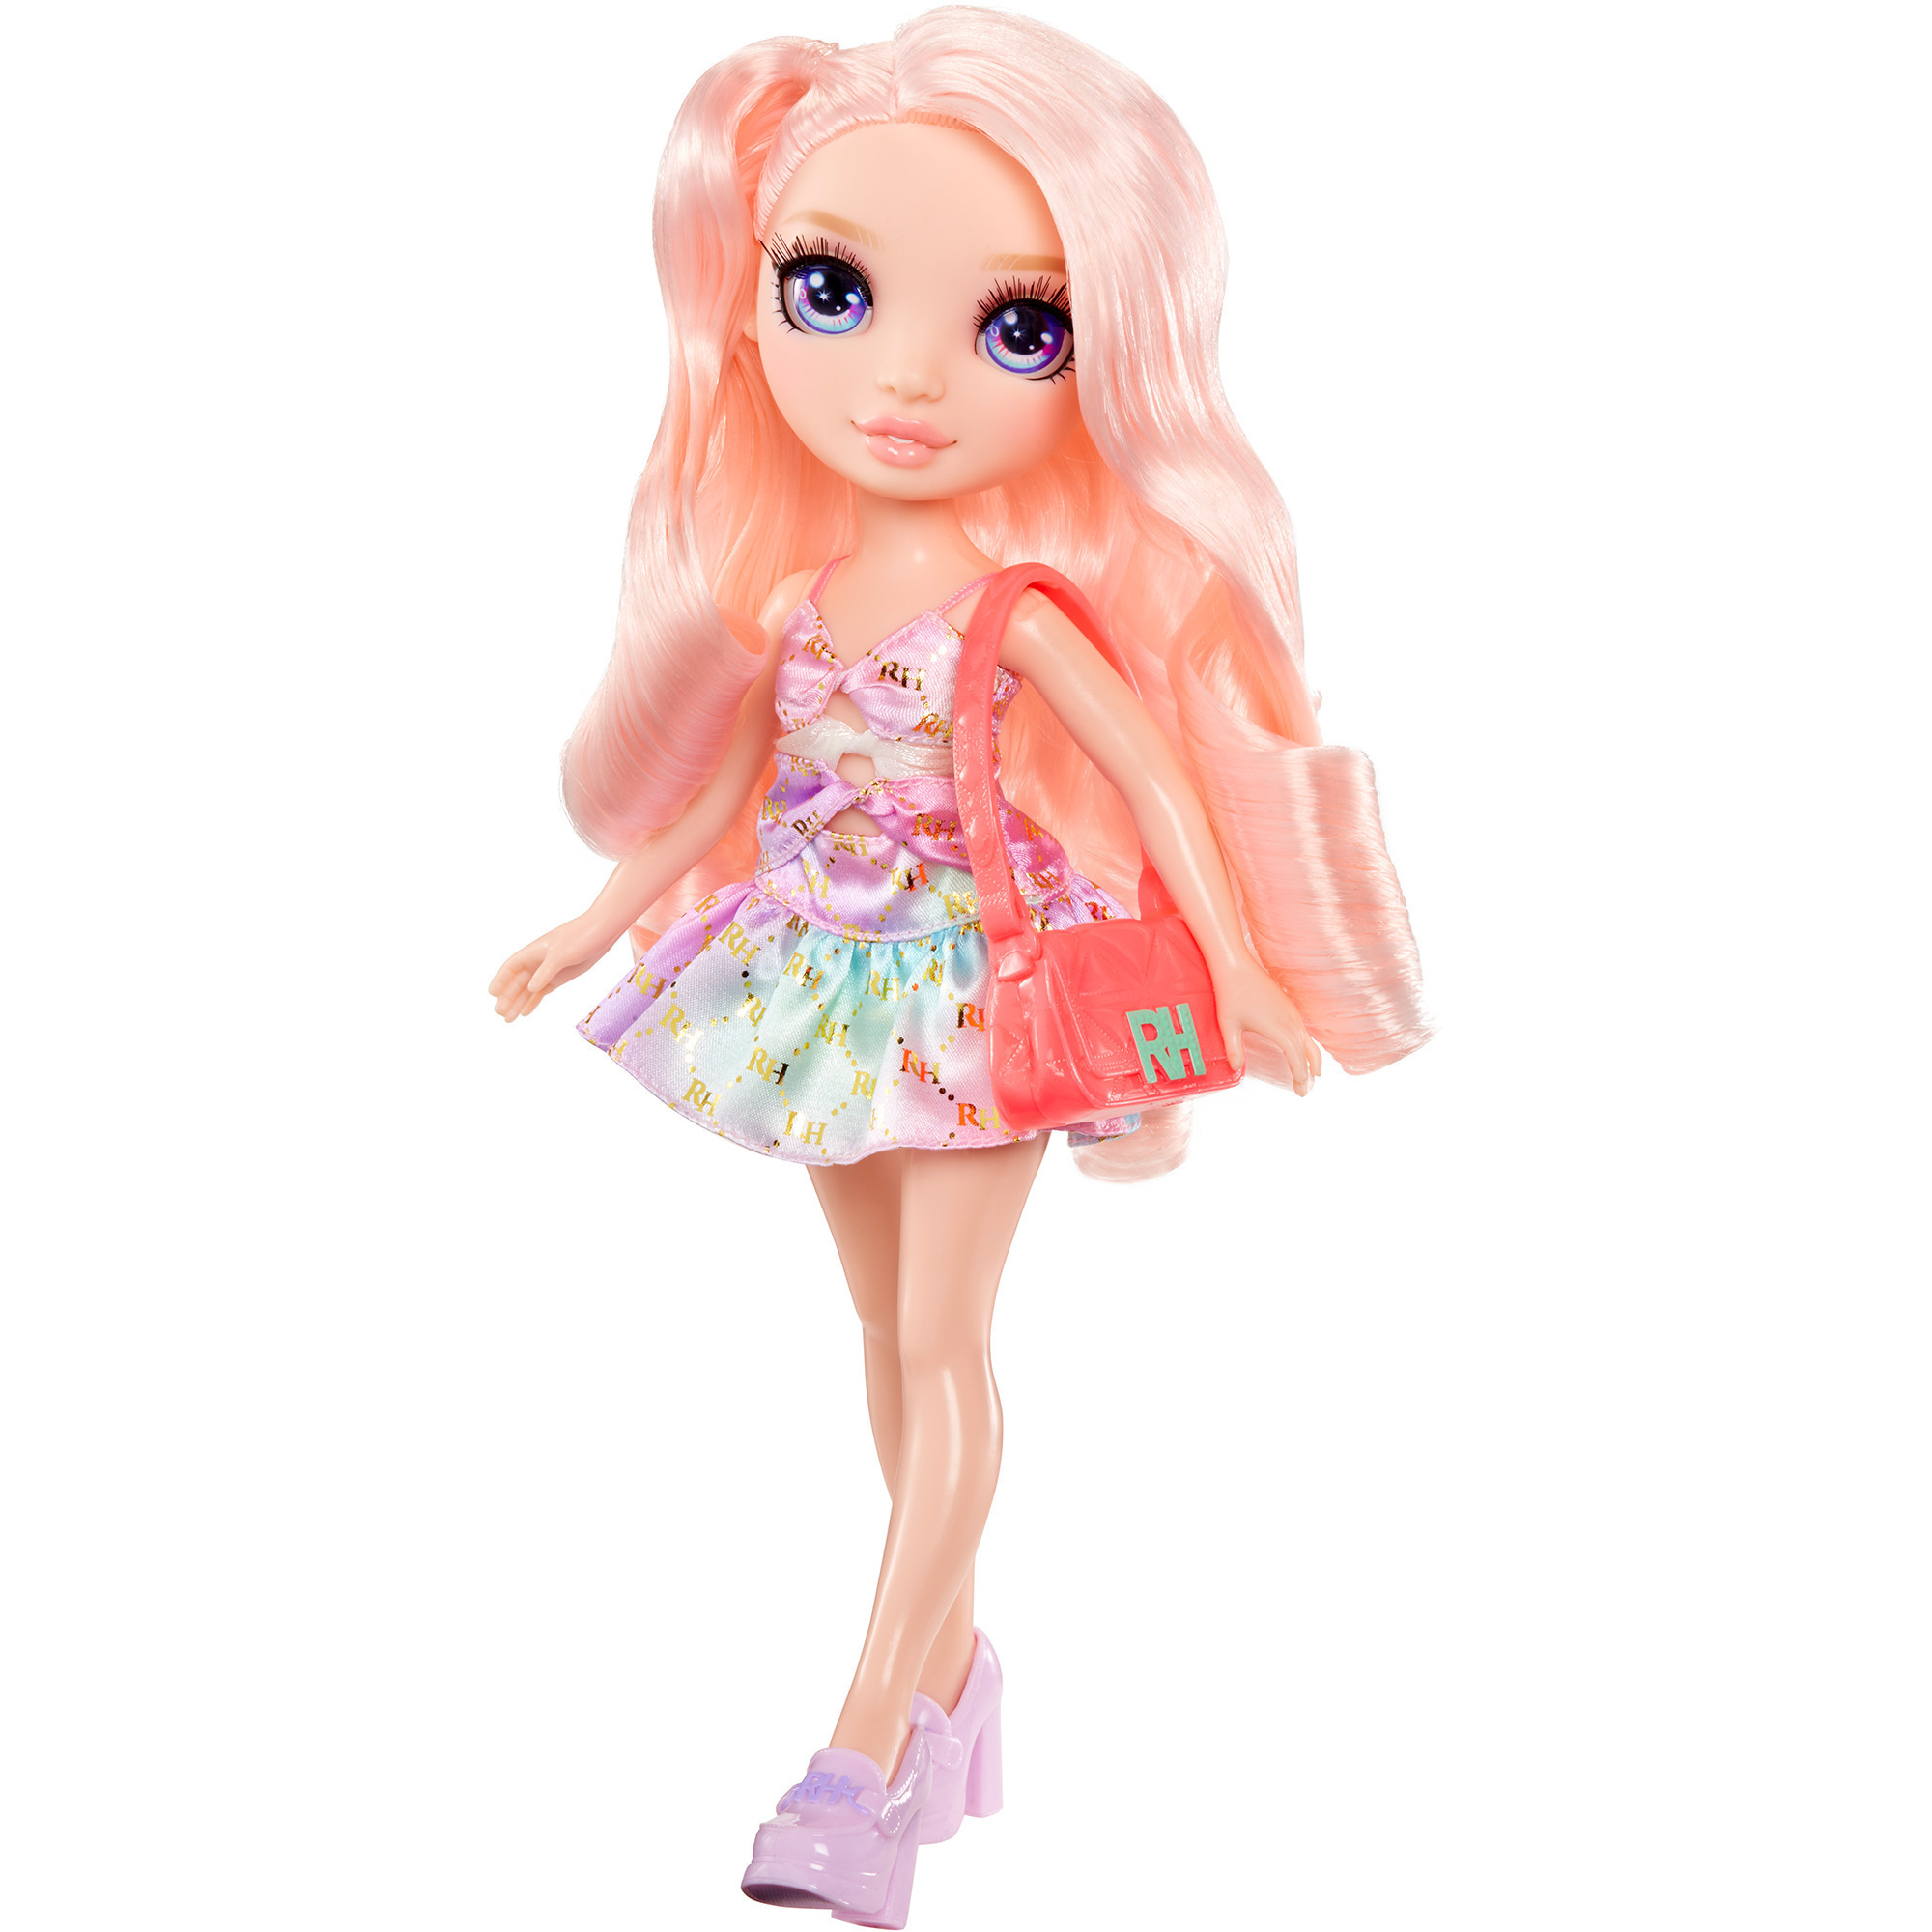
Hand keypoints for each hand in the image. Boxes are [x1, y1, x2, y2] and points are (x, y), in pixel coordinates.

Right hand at [488, 914, 617, 1021]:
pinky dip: (533, 1002)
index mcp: (533, 951)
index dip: (501, 980)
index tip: (492, 994)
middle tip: (499, 1013)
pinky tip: (525, 1013)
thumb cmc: (580, 937)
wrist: (601, 932)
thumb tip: (531, 988)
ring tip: (508, 1019)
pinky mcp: (559, 977)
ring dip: (518, 1003)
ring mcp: (548, 970)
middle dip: (508, 997)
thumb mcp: (561, 954)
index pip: (511, 967)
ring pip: (528, 989)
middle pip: (517, 981)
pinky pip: (542, 992)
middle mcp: (537, 961)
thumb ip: (546, 971)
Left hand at [1211, 960, 1322, 1096]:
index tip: (1301, 1091)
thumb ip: (1233, 1049)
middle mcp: (1291, 1021)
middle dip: (1309, 1072)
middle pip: (1308, 1052)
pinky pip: (1303, 1030)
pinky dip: (1306, 1045)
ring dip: (1311, 1058)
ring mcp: (1291, 1012)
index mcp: (1279, 1029)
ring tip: (1312, 1074)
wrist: (1236, 966)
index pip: (1297, 1058)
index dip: (1301, 1076)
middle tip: (1305, 1091)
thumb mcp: (1228, 1025)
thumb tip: (1237, 1069)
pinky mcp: (1288, 1005)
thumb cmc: (1230, 995)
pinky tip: (1301, 1050)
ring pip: (1308, 1040)